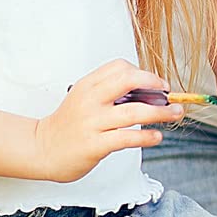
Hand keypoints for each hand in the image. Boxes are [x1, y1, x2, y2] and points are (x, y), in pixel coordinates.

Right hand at [32, 60, 182, 183]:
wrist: (42, 149)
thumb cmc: (67, 125)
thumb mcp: (83, 99)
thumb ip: (109, 92)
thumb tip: (147, 93)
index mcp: (88, 85)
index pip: (120, 67)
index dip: (143, 73)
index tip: (156, 84)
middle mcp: (90, 100)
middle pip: (128, 80)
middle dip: (154, 84)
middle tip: (168, 94)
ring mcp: (92, 122)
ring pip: (134, 111)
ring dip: (161, 112)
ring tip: (174, 113)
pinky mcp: (95, 145)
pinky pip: (128, 137)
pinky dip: (147, 136)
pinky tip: (156, 136)